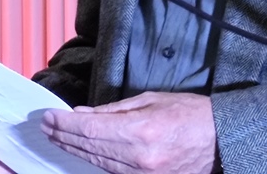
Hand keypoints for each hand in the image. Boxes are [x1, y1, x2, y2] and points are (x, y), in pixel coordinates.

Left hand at [41, 91, 215, 173]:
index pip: (90, 129)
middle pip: (89, 148)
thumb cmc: (191, 114)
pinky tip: (82, 151)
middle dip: (64, 136)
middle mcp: (138, 157)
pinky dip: (94, 160)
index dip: (66, 124)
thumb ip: (116, 110)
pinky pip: (111, 171)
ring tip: (57, 137)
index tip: (49, 116)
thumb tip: (85, 114)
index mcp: (141, 131)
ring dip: (74, 149)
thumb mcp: (153, 100)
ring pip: (97, 162)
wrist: (220, 141)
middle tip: (46, 126)